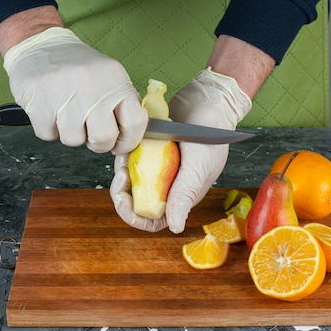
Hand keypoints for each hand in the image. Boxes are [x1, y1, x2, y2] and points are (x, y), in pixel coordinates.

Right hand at [3, 27, 147, 153]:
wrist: (40, 46)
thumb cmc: (78, 68)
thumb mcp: (109, 77)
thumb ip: (123, 104)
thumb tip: (132, 137)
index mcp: (116, 80)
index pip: (135, 122)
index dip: (128, 142)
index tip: (119, 145)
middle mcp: (93, 86)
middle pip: (104, 138)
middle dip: (97, 144)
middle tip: (90, 133)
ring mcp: (64, 94)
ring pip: (74, 140)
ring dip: (70, 134)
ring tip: (67, 113)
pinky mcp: (38, 102)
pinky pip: (49, 135)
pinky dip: (49, 128)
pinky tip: (51, 109)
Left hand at [110, 68, 250, 232]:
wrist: (208, 103)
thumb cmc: (211, 138)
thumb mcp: (197, 169)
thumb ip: (183, 196)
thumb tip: (175, 227)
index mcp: (179, 197)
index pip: (152, 220)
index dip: (134, 217)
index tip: (123, 202)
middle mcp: (166, 186)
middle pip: (135, 202)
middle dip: (122, 193)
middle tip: (120, 176)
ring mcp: (156, 168)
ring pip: (130, 180)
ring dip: (122, 172)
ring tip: (124, 157)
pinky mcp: (149, 151)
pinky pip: (130, 159)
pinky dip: (124, 154)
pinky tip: (127, 146)